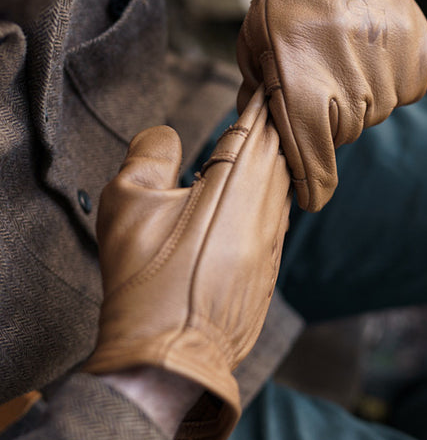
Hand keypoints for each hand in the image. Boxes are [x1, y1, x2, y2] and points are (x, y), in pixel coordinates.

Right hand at [85, 88, 290, 439]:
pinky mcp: (271, 267)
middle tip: (272, 103)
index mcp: (234, 184)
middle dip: (274, 125)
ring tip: (272, 140)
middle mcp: (264, 208)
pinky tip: (266, 194)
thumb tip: (167, 136)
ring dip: (278, 158)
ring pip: (284, 184)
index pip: (255, 129)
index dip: (260, 102)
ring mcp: (273, 241)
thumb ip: (150, 156)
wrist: (172, 356)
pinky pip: (281, 216)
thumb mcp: (129, 204)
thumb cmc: (146, 280)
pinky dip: (276, 193)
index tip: (268, 82)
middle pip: (278, 153)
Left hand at [237, 0, 426, 211]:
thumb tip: (268, 142)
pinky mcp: (418, 54)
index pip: (312, 158)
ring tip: (343, 55)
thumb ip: (260, 99)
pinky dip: (387, 80)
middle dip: (327, 120)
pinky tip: (369, 50)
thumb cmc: (283, 5)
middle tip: (319, 79)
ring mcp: (390, 68)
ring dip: (359, 95)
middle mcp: (352, 83)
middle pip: (343, 135)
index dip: (313, 183)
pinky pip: (404, 91)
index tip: (312, 199)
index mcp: (303, 86)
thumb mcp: (255, 49)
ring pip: (375, 112)